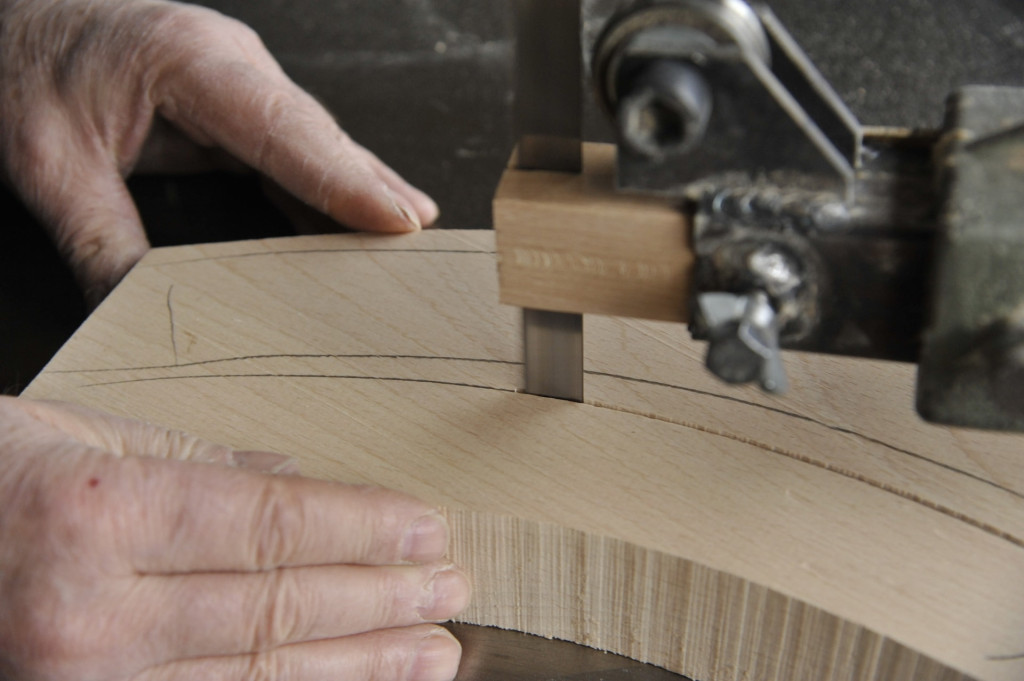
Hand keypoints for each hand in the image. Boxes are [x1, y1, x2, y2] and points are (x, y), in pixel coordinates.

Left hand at [0, 0, 439, 304]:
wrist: (15, 19)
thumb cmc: (25, 61)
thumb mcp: (49, 161)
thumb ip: (100, 240)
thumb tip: (136, 313)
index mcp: (189, 61)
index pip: (286, 128)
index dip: (347, 178)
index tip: (398, 218)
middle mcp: (231, 63)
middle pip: (320, 137)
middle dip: (374, 191)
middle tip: (421, 247)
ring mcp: (241, 80)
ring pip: (318, 144)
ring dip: (363, 192)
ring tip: (407, 243)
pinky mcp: (238, 104)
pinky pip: (297, 152)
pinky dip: (329, 190)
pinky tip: (356, 225)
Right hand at [0, 397, 468, 680]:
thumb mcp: (78, 438)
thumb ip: (195, 462)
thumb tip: (296, 477)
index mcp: (95, 517)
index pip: (268, 525)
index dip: (362, 529)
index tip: (427, 528)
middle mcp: (88, 616)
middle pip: (275, 607)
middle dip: (381, 600)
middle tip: (451, 589)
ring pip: (256, 680)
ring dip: (360, 668)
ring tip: (432, 655)